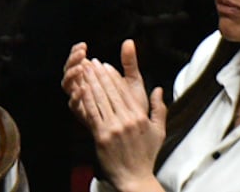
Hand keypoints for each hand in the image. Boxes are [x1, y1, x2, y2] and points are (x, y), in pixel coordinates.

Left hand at [62, 40, 165, 190]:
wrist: (135, 177)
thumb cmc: (146, 155)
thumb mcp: (159, 131)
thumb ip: (159, 108)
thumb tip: (159, 89)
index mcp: (140, 117)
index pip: (124, 91)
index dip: (114, 76)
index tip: (106, 65)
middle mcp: (127, 120)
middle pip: (111, 92)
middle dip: (100, 74)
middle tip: (92, 62)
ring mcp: (114, 128)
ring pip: (100, 99)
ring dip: (91, 82)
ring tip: (84, 70)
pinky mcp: (102, 136)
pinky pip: (92, 113)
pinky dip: (86, 99)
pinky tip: (80, 89)